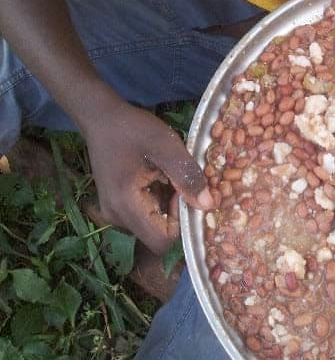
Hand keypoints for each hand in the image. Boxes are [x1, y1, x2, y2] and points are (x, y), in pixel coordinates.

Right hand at [82, 101, 212, 253]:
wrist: (101, 119)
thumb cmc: (132, 129)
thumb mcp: (166, 146)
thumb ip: (186, 176)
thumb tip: (208, 205)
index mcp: (126, 206)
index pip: (161, 241)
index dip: (180, 222)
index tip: (181, 192)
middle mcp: (116, 217)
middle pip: (157, 234)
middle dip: (175, 212)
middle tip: (177, 180)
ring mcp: (114, 213)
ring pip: (151, 224)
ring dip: (166, 204)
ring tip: (166, 174)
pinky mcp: (116, 206)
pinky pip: (143, 214)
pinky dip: (157, 200)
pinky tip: (157, 175)